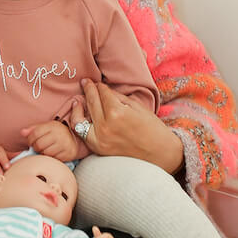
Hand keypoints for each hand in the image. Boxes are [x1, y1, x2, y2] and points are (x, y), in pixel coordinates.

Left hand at [22, 120, 83, 162]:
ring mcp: (64, 145)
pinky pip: (53, 159)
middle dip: (36, 147)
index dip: (30, 140)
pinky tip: (53, 153)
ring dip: (43, 153)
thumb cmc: (57, 134)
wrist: (76, 140)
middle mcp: (59, 134)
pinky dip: (51, 157)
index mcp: (52, 126)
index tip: (31, 142)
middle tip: (39, 147)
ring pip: (45, 153)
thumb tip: (22, 132)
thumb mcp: (47, 127)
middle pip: (39, 145)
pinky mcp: (67, 154)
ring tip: (46, 149)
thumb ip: (33, 129)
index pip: (34, 134)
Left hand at [69, 80, 183, 173]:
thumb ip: (118, 97)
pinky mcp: (98, 149)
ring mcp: (100, 139)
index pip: (103, 94)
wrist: (159, 154)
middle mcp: (105, 126)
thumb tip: (103, 89)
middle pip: (91, 103)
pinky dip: (79, 124)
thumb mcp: (137, 107)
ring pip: (80, 119)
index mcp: (117, 113)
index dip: (100, 86)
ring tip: (77, 99)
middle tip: (85, 82)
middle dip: (88, 90)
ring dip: (78, 107)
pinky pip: (82, 134)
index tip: (97, 82)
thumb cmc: (153, 129)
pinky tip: (80, 116)